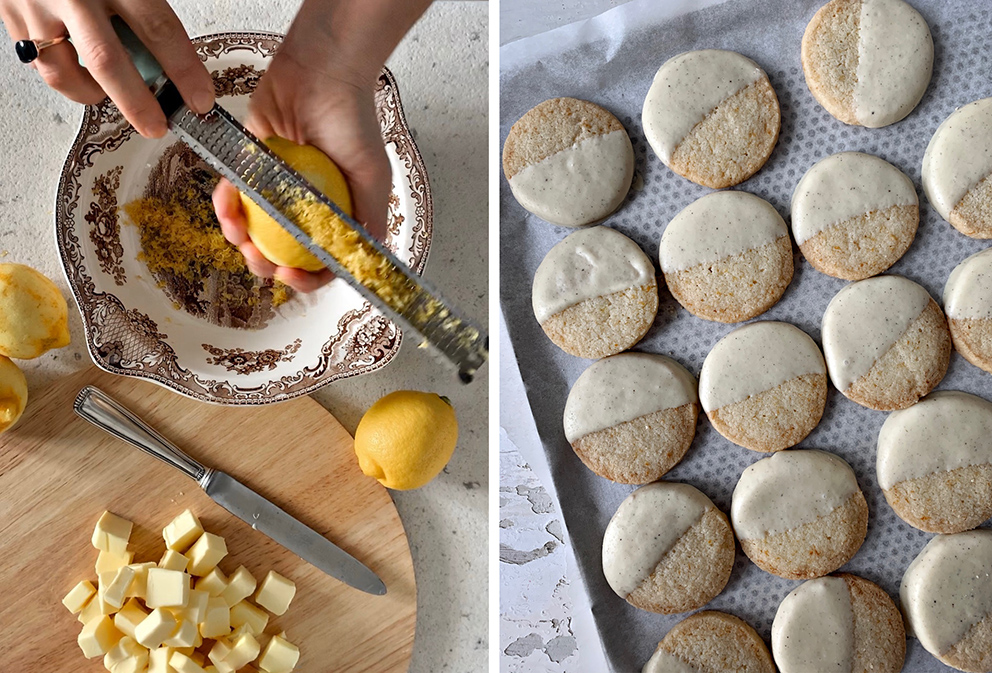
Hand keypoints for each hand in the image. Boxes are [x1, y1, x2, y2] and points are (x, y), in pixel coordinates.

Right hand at [0, 0, 213, 136]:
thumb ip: (144, 10)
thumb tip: (173, 62)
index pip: (158, 30)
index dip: (184, 71)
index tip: (201, 100)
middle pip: (108, 61)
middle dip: (137, 103)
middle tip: (157, 125)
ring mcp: (37, 6)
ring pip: (64, 72)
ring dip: (93, 93)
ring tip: (109, 93)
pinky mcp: (11, 19)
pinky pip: (41, 63)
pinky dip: (65, 75)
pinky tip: (78, 69)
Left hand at [213, 0, 430, 293]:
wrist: (321, 73)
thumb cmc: (353, 120)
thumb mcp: (372, 176)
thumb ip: (368, 220)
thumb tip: (365, 263)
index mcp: (338, 215)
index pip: (322, 262)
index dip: (306, 279)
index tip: (290, 274)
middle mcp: (308, 208)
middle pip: (282, 252)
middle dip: (264, 263)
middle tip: (257, 258)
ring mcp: (278, 190)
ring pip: (253, 229)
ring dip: (238, 235)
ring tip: (234, 226)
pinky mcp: (252, 166)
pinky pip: (234, 195)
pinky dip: (225, 202)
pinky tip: (225, 199)